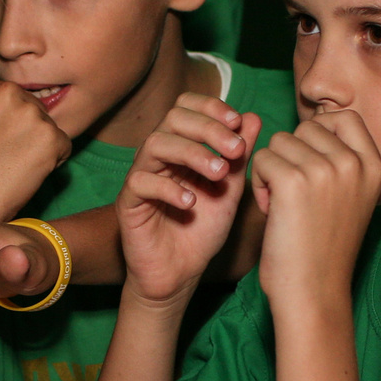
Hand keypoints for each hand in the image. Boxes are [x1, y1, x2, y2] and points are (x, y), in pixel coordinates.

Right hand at [0, 76, 71, 218]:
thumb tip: (30, 102)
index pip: (13, 97)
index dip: (6, 124)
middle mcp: (6, 90)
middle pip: (34, 107)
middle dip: (27, 131)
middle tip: (2, 156)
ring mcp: (29, 112)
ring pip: (49, 126)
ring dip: (39, 147)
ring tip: (12, 165)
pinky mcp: (50, 135)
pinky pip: (64, 146)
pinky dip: (53, 162)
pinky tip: (26, 173)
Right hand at [118, 95, 261, 304]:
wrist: (181, 273)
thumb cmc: (203, 231)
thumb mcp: (230, 191)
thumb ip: (239, 157)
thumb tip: (252, 118)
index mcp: (181, 146)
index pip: (187, 107)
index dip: (211, 107)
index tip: (238, 123)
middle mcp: (158, 155)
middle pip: (173, 118)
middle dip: (208, 128)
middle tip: (235, 149)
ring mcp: (141, 176)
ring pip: (156, 143)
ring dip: (192, 153)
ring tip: (219, 175)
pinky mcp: (128, 202)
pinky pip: (141, 182)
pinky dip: (169, 189)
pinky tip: (192, 204)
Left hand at [251, 110, 380, 314]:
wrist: (315, 293)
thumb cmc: (325, 249)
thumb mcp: (350, 198)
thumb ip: (341, 161)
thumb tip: (315, 122)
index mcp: (374, 166)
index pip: (343, 117)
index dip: (318, 134)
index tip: (310, 164)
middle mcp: (354, 163)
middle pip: (306, 128)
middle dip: (292, 155)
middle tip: (296, 194)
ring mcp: (325, 170)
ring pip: (279, 142)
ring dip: (273, 170)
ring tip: (285, 206)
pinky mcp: (293, 182)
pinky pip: (261, 160)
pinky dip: (259, 185)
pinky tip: (272, 212)